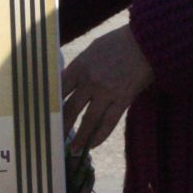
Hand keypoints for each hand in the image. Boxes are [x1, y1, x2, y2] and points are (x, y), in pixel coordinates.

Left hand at [62, 24, 154, 152]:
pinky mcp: (123, 99)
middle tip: (54, 138)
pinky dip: (99, 136)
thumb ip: (79, 68)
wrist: (148, 41)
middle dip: (61, 126)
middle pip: (70, 109)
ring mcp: (107, 91)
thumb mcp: (93, 49)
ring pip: (88, 121)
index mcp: (80, 66)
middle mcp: (91, 80)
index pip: (58, 90)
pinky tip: (93, 145)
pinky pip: (109, 123)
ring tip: (72, 150)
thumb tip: (64, 84)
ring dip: (79, 138)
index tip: (44, 117)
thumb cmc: (119, 42)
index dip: (50, 105)